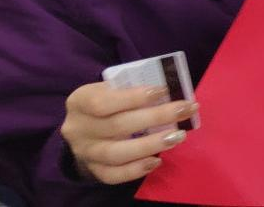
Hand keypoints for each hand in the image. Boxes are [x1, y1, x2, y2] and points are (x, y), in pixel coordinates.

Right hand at [60, 83, 195, 184]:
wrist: (86, 128)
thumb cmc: (108, 102)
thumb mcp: (112, 89)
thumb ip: (133, 90)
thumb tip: (169, 92)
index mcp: (80, 101)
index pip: (103, 101)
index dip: (134, 97)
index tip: (164, 90)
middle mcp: (77, 128)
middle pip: (117, 126)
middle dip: (156, 117)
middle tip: (185, 110)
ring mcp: (85, 152)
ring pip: (116, 153)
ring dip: (150, 145)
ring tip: (178, 136)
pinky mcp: (94, 170)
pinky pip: (113, 175)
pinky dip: (136, 170)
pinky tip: (157, 161)